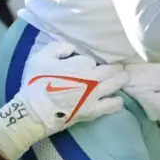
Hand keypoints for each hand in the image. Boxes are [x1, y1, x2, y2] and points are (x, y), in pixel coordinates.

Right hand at [0, 42, 127, 159]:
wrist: (34, 112)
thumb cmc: (36, 83)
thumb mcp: (41, 57)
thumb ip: (58, 47)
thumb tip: (71, 48)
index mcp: (80, 64)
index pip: (92, 59)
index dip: (89, 60)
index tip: (87, 62)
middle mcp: (92, 78)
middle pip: (110, 70)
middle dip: (116, 66)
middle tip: (121, 64)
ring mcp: (95, 96)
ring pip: (114, 85)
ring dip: (121, 79)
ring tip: (125, 76)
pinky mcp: (93, 111)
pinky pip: (111, 106)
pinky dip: (116, 102)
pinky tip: (119, 100)